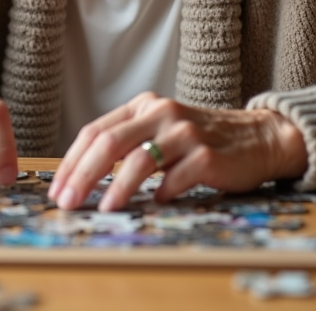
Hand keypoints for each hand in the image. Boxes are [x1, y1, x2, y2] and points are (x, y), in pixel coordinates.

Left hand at [48, 92, 307, 211]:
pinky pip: (174, 179)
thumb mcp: (160, 131)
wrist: (258, 138)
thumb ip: (128, 144)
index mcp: (143, 106)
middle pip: (109, 143)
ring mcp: (184, 132)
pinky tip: (154, 205)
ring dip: (116, 188)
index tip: (57, 188)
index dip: (72, 161)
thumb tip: (83, 178)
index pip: (95, 131)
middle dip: (83, 175)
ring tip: (104, 208)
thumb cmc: (201, 140)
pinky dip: (160, 195)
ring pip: (139, 160)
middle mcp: (161, 113)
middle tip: (67, 201)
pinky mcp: (207, 154)